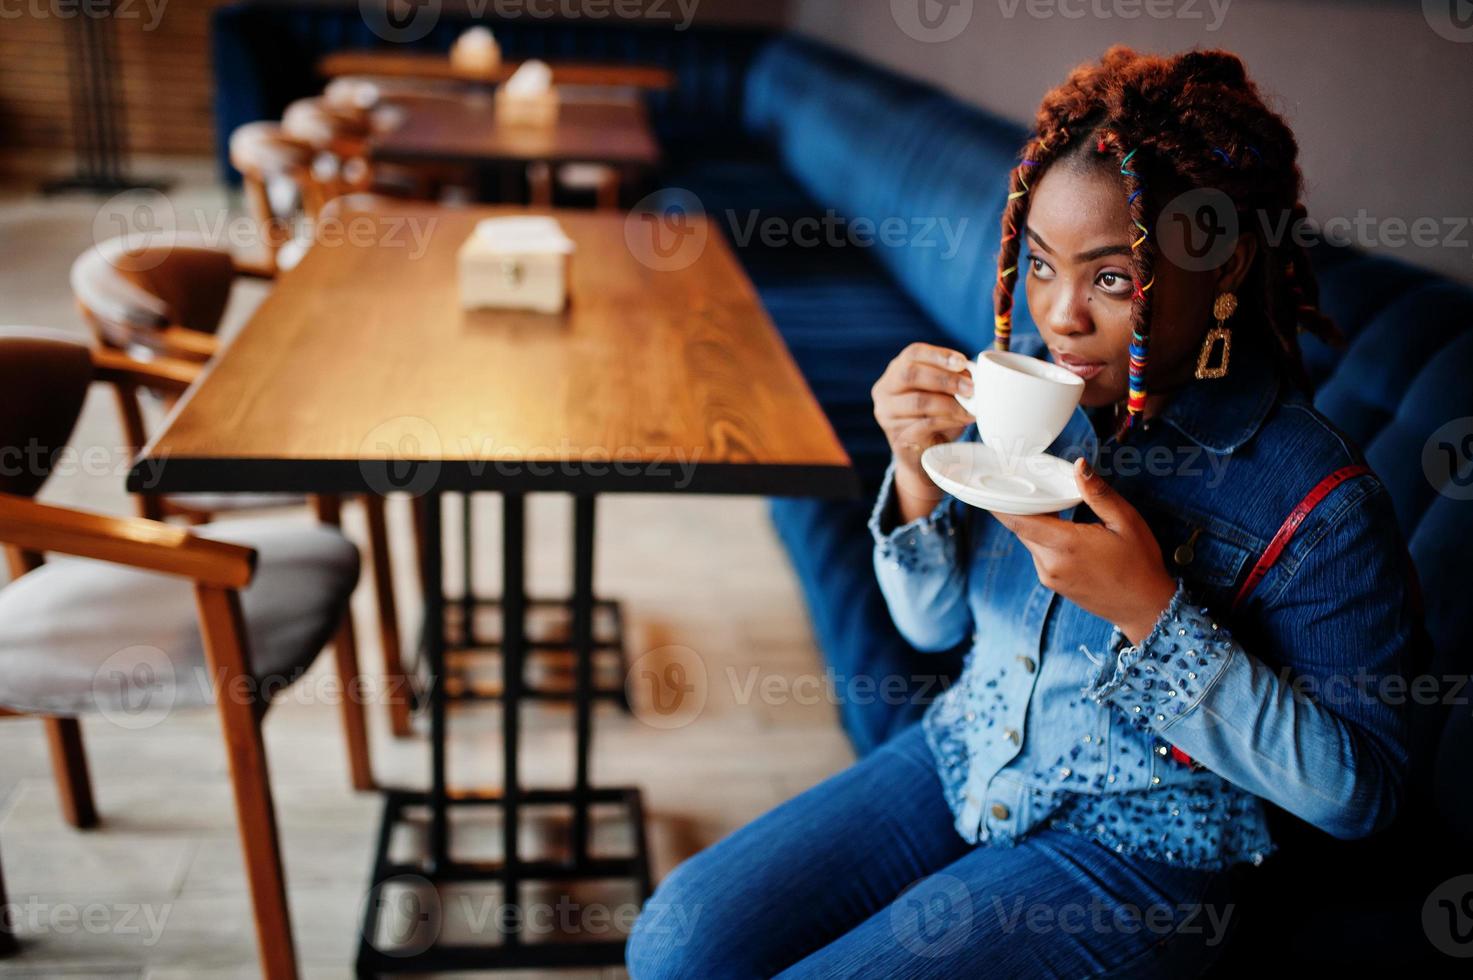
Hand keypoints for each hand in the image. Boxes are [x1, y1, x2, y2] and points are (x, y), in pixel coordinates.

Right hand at [872, 343, 975, 521]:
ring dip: (950, 404)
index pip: (913, 353)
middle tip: (971, 388)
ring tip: (972, 408)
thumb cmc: (936, 417)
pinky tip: (964, 419)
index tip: (962, 363)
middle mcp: (885, 390)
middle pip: (911, 374)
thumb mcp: (943, 393)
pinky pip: (925, 424)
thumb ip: (953, 379)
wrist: (923, 456)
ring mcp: (887, 415)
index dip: (939, 355)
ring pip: (919, 401)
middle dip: (945, 379)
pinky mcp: (897, 436)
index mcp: (896, 371)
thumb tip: (972, 371)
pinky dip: (948, 420)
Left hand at [991, 459, 1178, 644]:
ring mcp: (1050, 577)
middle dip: (1025, 508)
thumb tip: (1079, 466)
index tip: (993, 487)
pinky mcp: (1053, 584)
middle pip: (1023, 529)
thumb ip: (1098, 493)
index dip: (1001, 504)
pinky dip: (1045, 539)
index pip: (1020, 522)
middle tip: (1032, 487)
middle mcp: (1051, 564)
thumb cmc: (1140, 563)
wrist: (1146, 607)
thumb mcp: (1126, 521)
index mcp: (1067, 546)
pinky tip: (1064, 532)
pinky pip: (1039, 554)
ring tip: (1056, 508)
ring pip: (1030, 541)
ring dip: (1038, 524)